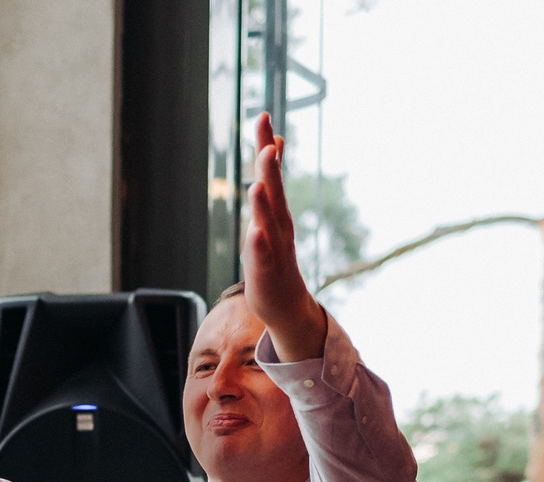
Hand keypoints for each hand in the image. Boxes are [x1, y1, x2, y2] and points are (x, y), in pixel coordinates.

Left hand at [242, 113, 328, 362]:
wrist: (286, 303)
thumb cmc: (274, 255)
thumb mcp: (271, 214)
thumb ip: (271, 179)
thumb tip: (273, 144)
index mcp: (276, 210)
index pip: (271, 171)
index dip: (266, 144)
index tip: (263, 115)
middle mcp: (278, 224)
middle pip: (273, 191)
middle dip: (269, 167)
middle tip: (267, 143)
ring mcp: (274, 248)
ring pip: (269, 223)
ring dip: (263, 204)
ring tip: (258, 184)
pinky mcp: (266, 271)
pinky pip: (263, 256)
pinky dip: (260, 244)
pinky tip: (257, 232)